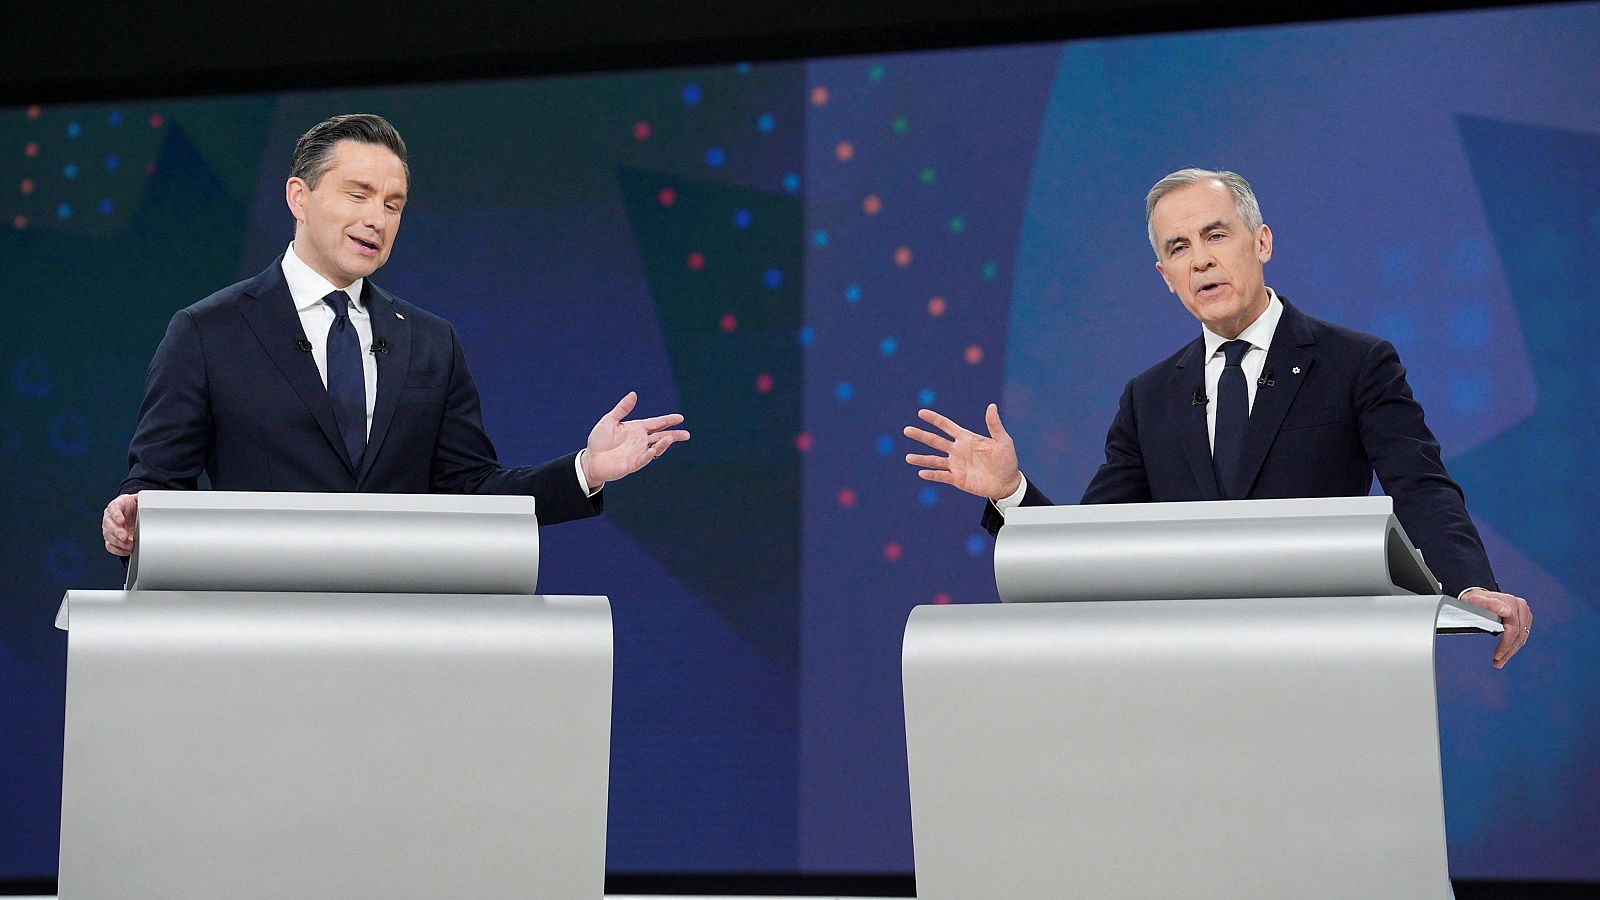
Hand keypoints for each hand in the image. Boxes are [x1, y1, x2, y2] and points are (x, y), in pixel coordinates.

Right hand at [102, 493, 138, 556]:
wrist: (132, 512)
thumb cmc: (134, 506)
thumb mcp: (138, 500)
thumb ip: (142, 499)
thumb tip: (148, 498)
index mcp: (116, 506)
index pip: (113, 508)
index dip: (116, 515)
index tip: (121, 520)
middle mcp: (110, 517)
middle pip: (108, 524)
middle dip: (117, 532)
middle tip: (125, 536)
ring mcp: (109, 529)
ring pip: (109, 536)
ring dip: (119, 542)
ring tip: (130, 546)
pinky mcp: (111, 539)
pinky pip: (110, 546)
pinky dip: (118, 550)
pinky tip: (127, 550)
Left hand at [582, 391, 689, 488]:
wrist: (591, 459)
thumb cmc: (599, 440)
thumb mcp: (609, 420)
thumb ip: (622, 408)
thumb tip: (633, 394)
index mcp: (636, 428)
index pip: (656, 423)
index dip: (667, 420)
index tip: (680, 418)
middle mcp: (640, 440)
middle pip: (661, 436)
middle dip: (674, 435)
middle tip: (687, 434)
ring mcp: (638, 452)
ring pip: (656, 447)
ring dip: (664, 443)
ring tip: (671, 438)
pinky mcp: (633, 463)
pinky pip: (645, 458)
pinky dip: (651, 453)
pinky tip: (656, 448)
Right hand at [903, 404, 1022, 500]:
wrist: (1008, 483)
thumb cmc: (1007, 460)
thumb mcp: (1003, 441)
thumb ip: (994, 425)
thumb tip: (991, 406)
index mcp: (966, 439)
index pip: (947, 426)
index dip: (934, 419)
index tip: (921, 412)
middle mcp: (958, 451)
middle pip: (935, 441)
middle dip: (921, 435)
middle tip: (906, 430)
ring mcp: (956, 465)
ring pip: (934, 460)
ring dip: (921, 458)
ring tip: (908, 458)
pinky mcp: (957, 479)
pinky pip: (942, 476)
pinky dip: (932, 475)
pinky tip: (921, 473)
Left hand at [1460, 587, 1531, 668]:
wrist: (1477, 595)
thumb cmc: (1474, 599)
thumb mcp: (1476, 601)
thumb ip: (1490, 604)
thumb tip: (1507, 611)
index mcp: (1511, 603)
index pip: (1513, 630)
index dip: (1506, 645)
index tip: (1497, 656)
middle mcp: (1521, 606)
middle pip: (1519, 635)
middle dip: (1508, 651)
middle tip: (1498, 663)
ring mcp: (1524, 612)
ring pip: (1522, 636)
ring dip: (1512, 651)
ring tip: (1500, 662)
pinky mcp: (1525, 617)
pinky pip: (1522, 634)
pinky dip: (1514, 645)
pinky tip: (1506, 652)